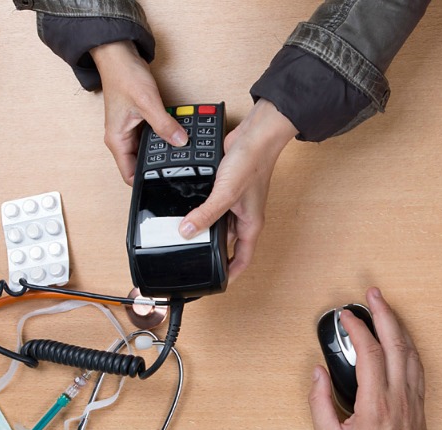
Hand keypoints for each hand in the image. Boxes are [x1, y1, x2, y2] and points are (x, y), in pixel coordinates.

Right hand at [90, 40, 187, 184]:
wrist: (120, 56)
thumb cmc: (123, 76)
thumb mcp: (147, 102)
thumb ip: (164, 124)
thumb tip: (180, 142)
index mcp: (117, 140)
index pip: (129, 175)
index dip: (145, 183)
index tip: (163, 186)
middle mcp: (122, 139)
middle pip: (141, 165)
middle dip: (158, 168)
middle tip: (179, 172)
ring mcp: (131, 132)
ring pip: (148, 152)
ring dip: (162, 153)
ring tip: (181, 157)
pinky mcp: (140, 123)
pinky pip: (153, 138)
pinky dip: (164, 138)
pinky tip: (177, 138)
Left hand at [179, 98, 296, 279]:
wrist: (255, 136)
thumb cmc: (253, 163)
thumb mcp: (226, 194)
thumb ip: (206, 214)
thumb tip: (187, 232)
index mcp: (250, 225)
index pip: (242, 259)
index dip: (230, 274)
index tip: (216, 282)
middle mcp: (244, 217)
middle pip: (227, 243)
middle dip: (212, 250)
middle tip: (194, 257)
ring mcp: (235, 203)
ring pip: (218, 224)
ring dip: (204, 228)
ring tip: (186, 235)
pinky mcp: (226, 189)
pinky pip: (212, 207)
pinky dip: (201, 210)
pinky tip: (188, 209)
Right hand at [308, 288, 441, 429]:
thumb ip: (319, 402)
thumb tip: (318, 373)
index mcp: (376, 404)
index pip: (370, 352)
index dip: (358, 328)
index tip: (346, 316)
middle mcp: (400, 398)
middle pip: (396, 343)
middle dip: (384, 313)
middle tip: (373, 294)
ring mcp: (414, 401)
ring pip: (411, 352)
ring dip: (399, 326)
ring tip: (386, 309)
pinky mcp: (420, 406)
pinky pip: (418, 367)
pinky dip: (409, 346)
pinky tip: (402, 339)